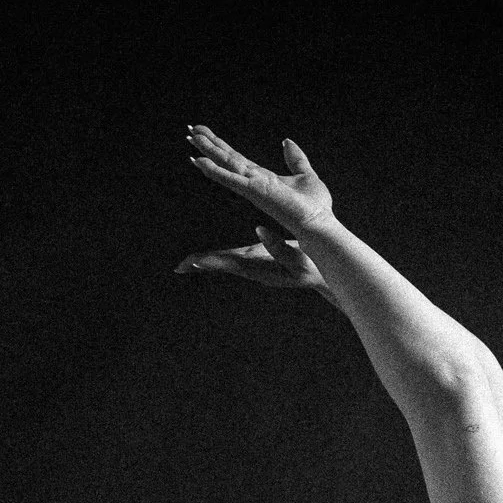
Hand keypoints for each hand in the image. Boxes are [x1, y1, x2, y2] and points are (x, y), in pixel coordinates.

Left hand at [174, 225, 327, 293]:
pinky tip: (205, 260)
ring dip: (207, 262)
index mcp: (263, 269)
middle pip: (223, 267)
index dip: (214, 262)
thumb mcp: (300, 257)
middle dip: (203, 265)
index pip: (233, 265)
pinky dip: (217, 259)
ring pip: (226, 265)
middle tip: (180, 268)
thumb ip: (280, 246)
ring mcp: (255, 267)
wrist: (322, 274)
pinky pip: (233, 260)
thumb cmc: (314, 267)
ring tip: (186, 264)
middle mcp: (255, 270)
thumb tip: (259, 229)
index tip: (195, 263)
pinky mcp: (257, 261)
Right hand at [185, 125, 333, 235]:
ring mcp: (252, 187)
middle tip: (190, 130)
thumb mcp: (305, 175)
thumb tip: (286, 141)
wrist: (319, 224)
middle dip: (209, 145)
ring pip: (225, 165)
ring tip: (191, 138)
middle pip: (227, 159)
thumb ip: (295, 159)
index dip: (221, 146)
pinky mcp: (255, 192)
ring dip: (208, 152)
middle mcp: (253, 182)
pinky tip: (199, 161)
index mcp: (263, 178)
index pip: (237, 159)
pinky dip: (214, 171)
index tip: (205, 133)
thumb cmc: (315, 207)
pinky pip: (230, 179)